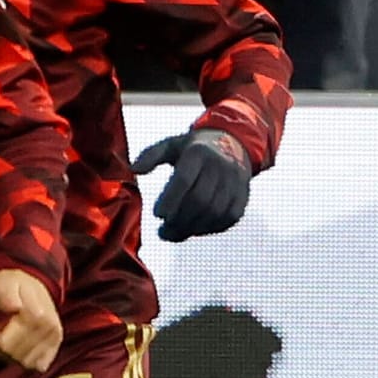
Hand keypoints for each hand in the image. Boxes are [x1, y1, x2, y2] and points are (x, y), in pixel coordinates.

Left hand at [0, 269, 61, 370]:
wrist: (36, 283)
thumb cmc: (17, 284)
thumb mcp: (6, 282)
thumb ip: (7, 294)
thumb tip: (15, 307)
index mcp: (38, 315)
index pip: (7, 344)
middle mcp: (50, 328)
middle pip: (15, 354)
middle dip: (1, 345)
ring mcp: (54, 338)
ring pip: (24, 361)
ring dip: (12, 352)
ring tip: (8, 335)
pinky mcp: (55, 345)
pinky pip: (38, 365)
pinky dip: (25, 359)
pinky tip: (19, 346)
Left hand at [130, 128, 252, 241]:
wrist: (233, 143)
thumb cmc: (194, 148)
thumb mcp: (171, 145)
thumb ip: (151, 155)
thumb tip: (133, 169)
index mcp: (198, 152)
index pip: (184, 179)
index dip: (171, 199)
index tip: (157, 214)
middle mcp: (220, 166)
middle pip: (199, 200)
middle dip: (179, 220)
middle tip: (162, 231)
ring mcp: (235, 182)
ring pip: (214, 212)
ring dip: (192, 228)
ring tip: (173, 233)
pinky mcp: (243, 195)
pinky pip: (228, 218)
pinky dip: (210, 228)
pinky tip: (194, 229)